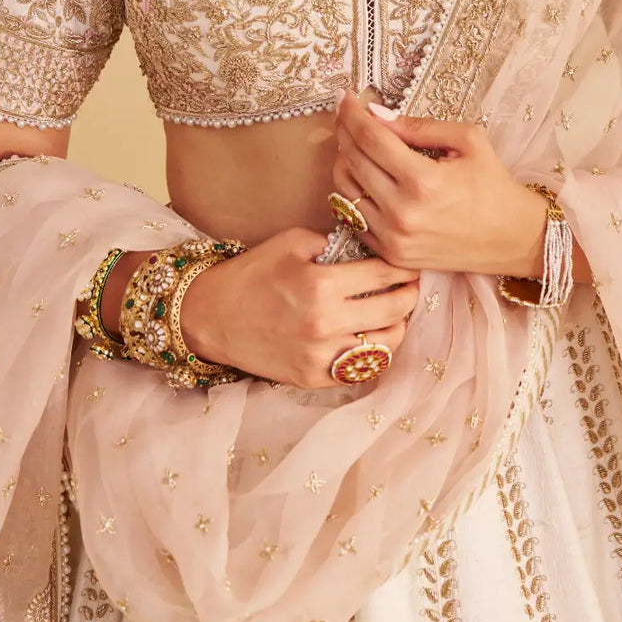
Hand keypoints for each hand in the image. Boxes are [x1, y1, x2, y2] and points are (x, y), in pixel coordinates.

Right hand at [179, 224, 419, 389]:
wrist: (210, 316)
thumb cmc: (251, 274)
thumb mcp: (291, 242)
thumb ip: (332, 243)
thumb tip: (367, 248)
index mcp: (321, 284)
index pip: (383, 275)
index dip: (402, 269)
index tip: (409, 265)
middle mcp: (325, 323)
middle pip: (393, 311)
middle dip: (409, 296)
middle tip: (411, 287)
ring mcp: (320, 355)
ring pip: (384, 346)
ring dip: (397, 327)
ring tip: (396, 315)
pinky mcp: (312, 378)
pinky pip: (359, 370)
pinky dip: (372, 354)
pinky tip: (372, 339)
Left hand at [331, 90, 547, 277]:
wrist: (514, 239)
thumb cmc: (494, 185)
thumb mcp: (469, 141)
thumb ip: (420, 126)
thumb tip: (377, 114)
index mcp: (424, 181)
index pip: (370, 138)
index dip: (352, 113)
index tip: (346, 97)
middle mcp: (403, 212)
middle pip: (352, 161)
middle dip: (344, 131)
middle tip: (346, 115)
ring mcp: (394, 238)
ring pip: (344, 190)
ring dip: (344, 161)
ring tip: (355, 144)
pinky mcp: (392, 254)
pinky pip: (353, 219)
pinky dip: (351, 194)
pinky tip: (364, 177)